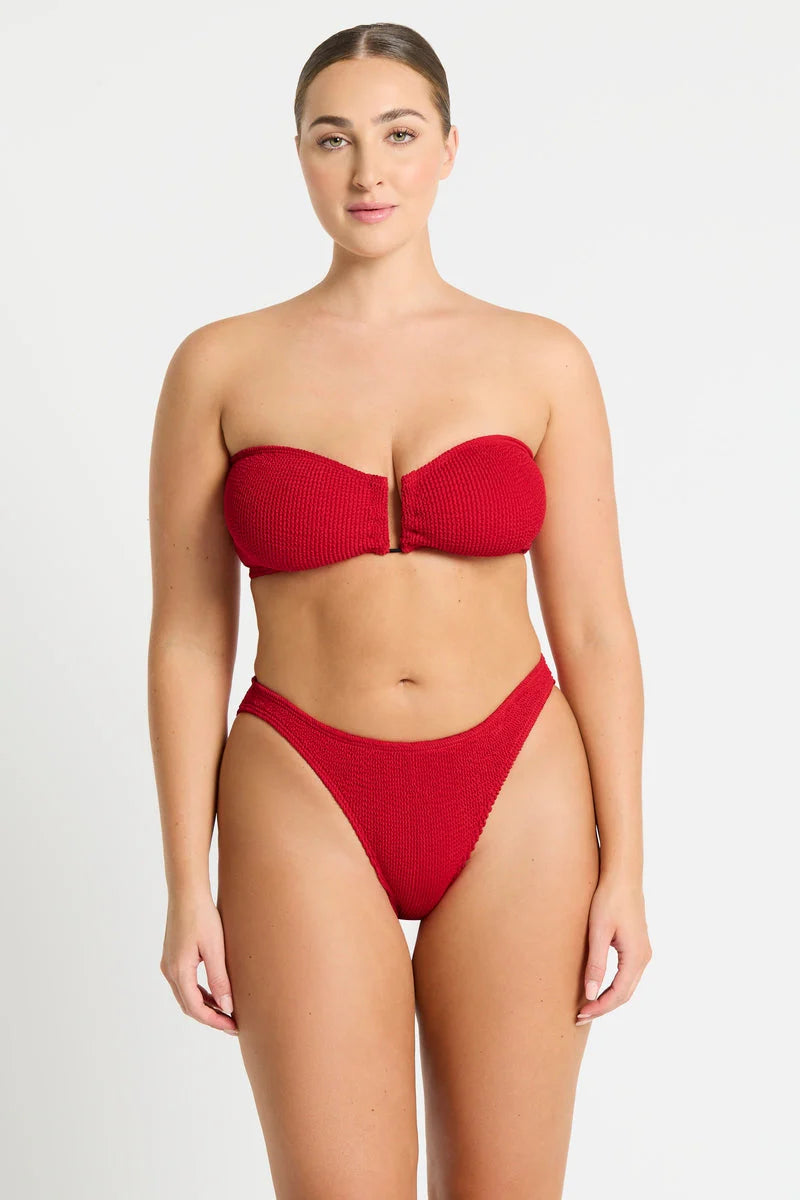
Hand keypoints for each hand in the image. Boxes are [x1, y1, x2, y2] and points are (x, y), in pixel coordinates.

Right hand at [160, 892, 237, 1035]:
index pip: (196, 1008)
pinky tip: (215, 993)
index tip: (233, 1027)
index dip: (215, 1021)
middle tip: (232, 1025)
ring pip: (186, 995)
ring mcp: (169, 964)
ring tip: (227, 1012)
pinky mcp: (173, 957)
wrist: (186, 892)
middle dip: (210, 1017)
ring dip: (205, 1006)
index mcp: (178, 971)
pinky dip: (199, 993)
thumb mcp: (215, 948)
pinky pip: (185, 984)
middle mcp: (169, 970)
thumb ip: (219, 978)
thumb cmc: (202, 916)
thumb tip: (226, 1007)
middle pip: (189, 1006)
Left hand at [576, 873, 651, 1024]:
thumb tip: (591, 994)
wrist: (623, 876)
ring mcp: (642, 952)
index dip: (599, 1007)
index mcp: (636, 957)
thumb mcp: (598, 932)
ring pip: (627, 986)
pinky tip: (597, 987)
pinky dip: (613, 986)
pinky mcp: (636, 945)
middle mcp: (643, 958)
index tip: (580, 1015)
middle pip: (624, 994)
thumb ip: (596, 964)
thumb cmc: (609, 900)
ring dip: (608, 998)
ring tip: (586, 1006)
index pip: (618, 994)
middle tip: (579, 1016)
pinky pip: (626, 975)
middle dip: (603, 1007)